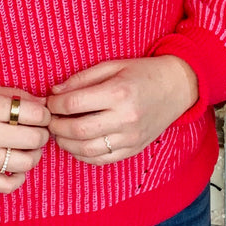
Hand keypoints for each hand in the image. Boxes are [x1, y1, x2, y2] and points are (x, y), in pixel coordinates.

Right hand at [0, 86, 50, 192]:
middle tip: (36, 130)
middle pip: (35, 138)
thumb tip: (43, 104)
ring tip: (27, 147)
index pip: (35, 113)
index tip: (41, 115)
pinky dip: (19, 178)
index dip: (44, 114)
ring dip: (34, 155)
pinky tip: (16, 167)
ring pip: (27, 163)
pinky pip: (8, 185)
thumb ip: (13, 96)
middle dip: (42, 133)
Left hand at [47, 57, 197, 163]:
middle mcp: (125, 118)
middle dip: (56, 126)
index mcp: (118, 93)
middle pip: (78, 130)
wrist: (175, 87)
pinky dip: (83, 155)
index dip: (55, 104)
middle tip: (50, 120)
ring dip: (66, 144)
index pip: (74, 104)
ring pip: (87, 150)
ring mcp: (130, 138)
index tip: (49, 101)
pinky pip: (102, 160)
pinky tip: (76, 145)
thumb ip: (82, 78)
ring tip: (59, 133)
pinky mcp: (133, 150)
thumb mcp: (112, 65)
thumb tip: (55, 92)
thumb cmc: (141, 72)